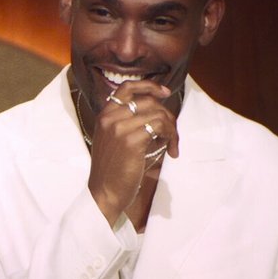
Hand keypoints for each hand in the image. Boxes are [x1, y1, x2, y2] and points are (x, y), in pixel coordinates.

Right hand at [86, 80, 179, 224]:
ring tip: (172, 144)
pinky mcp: (131, 141)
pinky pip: (160, 127)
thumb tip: (159, 111)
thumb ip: (129, 123)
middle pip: (149, 101)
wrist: (104, 193)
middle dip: (167, 114)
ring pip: (158, 114)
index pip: (127, 87)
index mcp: (104, 115)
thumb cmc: (113, 170)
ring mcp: (119, 128)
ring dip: (172, 129)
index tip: (165, 92)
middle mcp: (110, 118)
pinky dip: (172, 137)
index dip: (149, 86)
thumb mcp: (114, 140)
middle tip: (172, 133)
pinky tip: (171, 151)